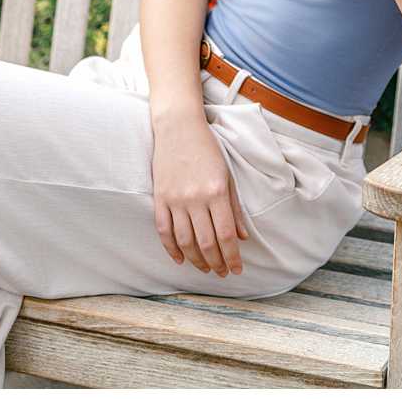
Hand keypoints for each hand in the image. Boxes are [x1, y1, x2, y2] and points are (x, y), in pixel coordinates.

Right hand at [151, 117, 248, 276]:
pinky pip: (164, 231)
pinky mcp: (159, 199)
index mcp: (217, 191)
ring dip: (196, 260)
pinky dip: (172, 249)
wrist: (178, 128)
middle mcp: (195, 199)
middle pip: (206, 242)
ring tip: (206, 269)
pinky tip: (181, 259)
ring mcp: (175, 200)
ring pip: (185, 241)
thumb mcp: (227, 175)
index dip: (232, 256)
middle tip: (223, 274)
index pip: (225, 234)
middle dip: (216, 263)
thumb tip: (242, 237)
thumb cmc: (208, 149)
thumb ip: (234, 207)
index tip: (237, 269)